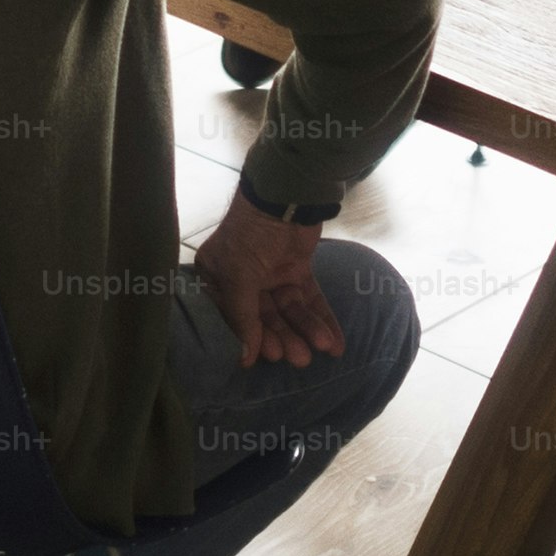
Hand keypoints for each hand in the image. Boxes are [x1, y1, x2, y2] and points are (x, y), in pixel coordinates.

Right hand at [193, 193, 343, 368]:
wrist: (286, 195)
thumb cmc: (251, 234)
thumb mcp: (239, 274)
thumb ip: (243, 316)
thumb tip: (245, 358)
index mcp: (218, 277)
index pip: (232, 316)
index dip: (250, 338)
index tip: (264, 359)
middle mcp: (243, 278)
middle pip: (264, 317)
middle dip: (284, 337)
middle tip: (300, 358)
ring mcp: (271, 273)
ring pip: (289, 310)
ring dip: (306, 330)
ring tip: (321, 349)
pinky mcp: (297, 269)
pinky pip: (309, 299)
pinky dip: (322, 318)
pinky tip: (336, 342)